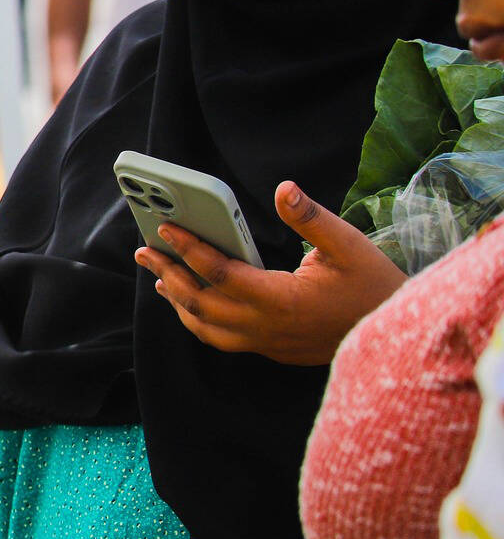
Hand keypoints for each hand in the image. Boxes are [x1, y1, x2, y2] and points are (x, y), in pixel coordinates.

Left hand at [134, 181, 404, 365]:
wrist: (395, 338)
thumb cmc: (373, 287)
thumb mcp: (349, 245)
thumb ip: (311, 218)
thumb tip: (284, 188)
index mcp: (281, 299)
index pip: (221, 273)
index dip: (191, 248)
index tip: (166, 227)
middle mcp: (266, 326)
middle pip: (201, 302)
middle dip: (169, 274)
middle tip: (144, 250)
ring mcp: (266, 343)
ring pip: (206, 328)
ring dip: (178, 301)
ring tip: (159, 277)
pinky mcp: (270, 350)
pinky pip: (221, 339)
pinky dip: (198, 321)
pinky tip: (190, 304)